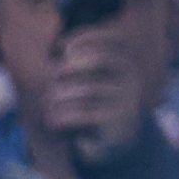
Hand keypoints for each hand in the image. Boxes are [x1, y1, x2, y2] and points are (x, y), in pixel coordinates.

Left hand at [47, 23, 149, 167]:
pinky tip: (53, 122)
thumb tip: (54, 46)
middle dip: (66, 68)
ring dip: (58, 98)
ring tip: (48, 107)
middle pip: (97, 59)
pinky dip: (62, 117)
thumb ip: (76, 62)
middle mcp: (129, 77)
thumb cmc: (93, 103)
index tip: (60, 48)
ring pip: (86, 89)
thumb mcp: (89, 79)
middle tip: (52, 82)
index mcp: (125, 62)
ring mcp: (125, 98)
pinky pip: (83, 114)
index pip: (112, 38)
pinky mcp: (115, 121)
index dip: (85, 37)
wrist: (115, 141)